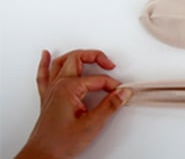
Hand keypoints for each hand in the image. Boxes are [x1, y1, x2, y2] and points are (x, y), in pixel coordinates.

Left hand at [16, 49, 131, 158]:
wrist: (42, 156)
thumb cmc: (61, 143)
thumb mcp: (91, 124)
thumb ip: (110, 106)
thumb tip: (123, 92)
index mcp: (69, 88)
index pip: (98, 79)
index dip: (112, 85)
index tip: (120, 92)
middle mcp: (59, 85)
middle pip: (78, 59)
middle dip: (96, 57)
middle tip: (109, 65)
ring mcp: (51, 90)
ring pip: (61, 62)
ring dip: (75, 56)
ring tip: (88, 55)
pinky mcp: (47, 97)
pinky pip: (43, 75)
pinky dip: (44, 63)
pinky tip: (46, 55)